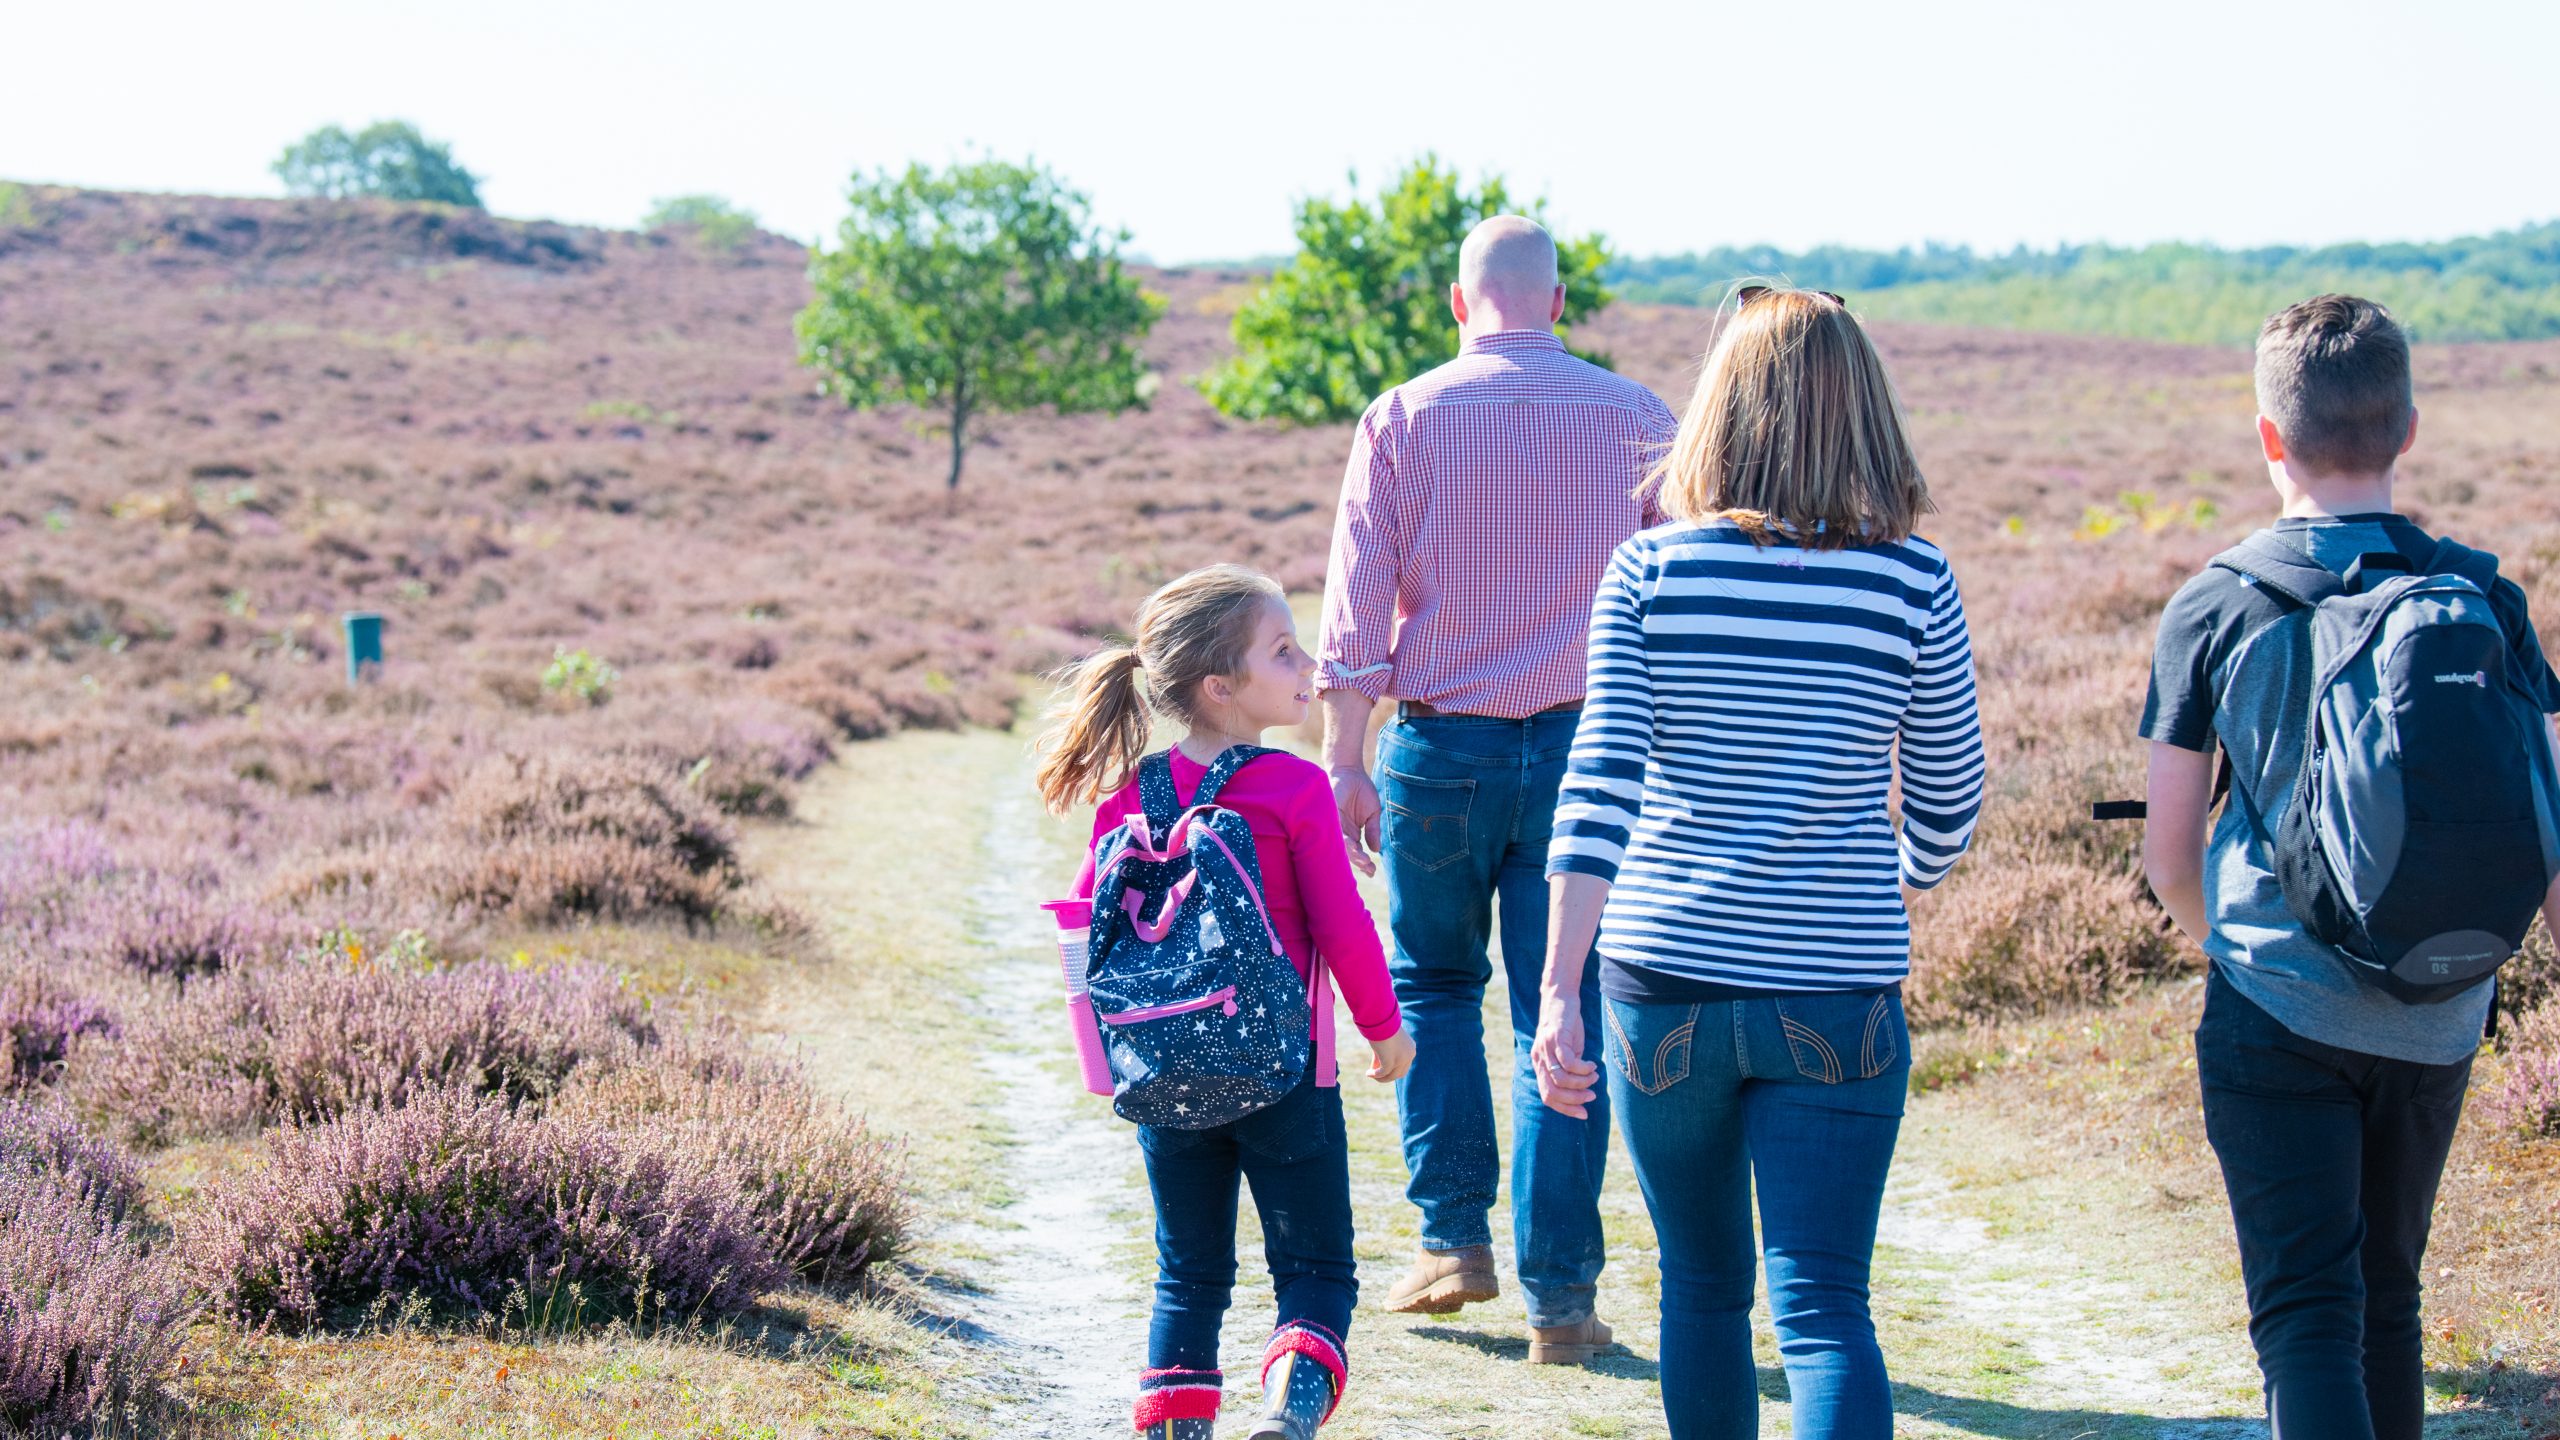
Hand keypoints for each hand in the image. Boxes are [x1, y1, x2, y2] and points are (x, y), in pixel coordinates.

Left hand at [1331, 765, 1382, 877]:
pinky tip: (1352, 845)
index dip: (1364, 863)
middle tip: (1369, 868)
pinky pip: (1336, 829)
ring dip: (1352, 853)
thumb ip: (1373, 830)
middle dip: (1359, 862)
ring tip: (1363, 860)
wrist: (1351, 771)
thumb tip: (1376, 850)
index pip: (1357, 853)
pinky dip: (1343, 838)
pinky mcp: (1330, 814)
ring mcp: (1335, 824)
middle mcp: (1342, 831)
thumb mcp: (1373, 812)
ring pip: (1341, 844)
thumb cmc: (1362, 790)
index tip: (1372, 872)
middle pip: (1348, 852)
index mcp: (1352, 833)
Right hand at [1365, 1028, 1414, 1082]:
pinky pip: (1383, 1073)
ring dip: (1380, 1078)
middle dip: (1388, 1076)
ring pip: (1392, 1075)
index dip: (1393, 1069)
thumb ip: (1382, 1055)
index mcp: (1411, 1048)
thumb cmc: (1381, 1026)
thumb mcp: (1384, 1043)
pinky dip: (1375, 1075)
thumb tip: (1375, 1069)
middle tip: (1375, 1074)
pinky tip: (1368, 1073)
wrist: (1380, 1018)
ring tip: (1370, 1074)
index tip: (1380, 1068)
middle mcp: (1409, 1055)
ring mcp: (1401, 1059)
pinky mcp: (1391, 1061)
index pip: (1404, 1065)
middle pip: (1400, 1073)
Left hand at [1531, 994, 1599, 1118]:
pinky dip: (1582, 1068)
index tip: (1584, 1113)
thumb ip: (1570, 1070)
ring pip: (1560, 1079)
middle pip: (1552, 1092)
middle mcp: (1538, 1059)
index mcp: (1540, 1065)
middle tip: (1591, 1096)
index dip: (1565, 1109)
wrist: (1560, 998)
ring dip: (1581, 1083)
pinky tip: (1592, 1065)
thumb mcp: (1567, 1051)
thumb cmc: (1566, 1027)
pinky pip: (1568, 1062)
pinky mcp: (1555, 1038)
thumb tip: (1584, 1090)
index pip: (1548, 1096)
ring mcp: (1545, 1049)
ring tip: (1593, 1077)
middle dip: (1573, 1100)